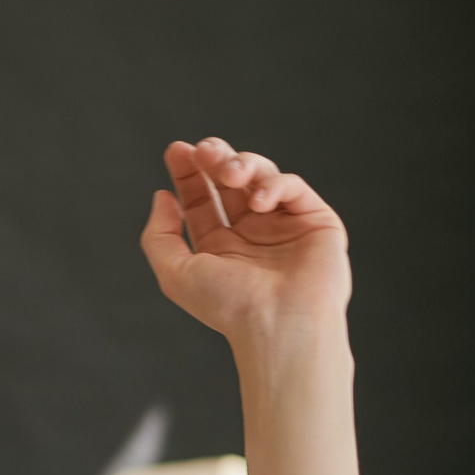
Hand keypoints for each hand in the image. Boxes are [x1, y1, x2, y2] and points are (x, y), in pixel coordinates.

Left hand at [140, 137, 349, 343]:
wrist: (279, 324)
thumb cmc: (228, 306)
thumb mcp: (175, 274)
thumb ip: (159, 235)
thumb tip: (163, 196)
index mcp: (220, 245)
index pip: (201, 198)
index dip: (189, 172)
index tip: (176, 150)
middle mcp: (252, 233)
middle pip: (230, 180)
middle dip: (216, 158)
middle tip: (205, 150)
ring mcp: (284, 225)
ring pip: (262, 176)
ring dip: (242, 165)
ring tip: (229, 173)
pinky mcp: (315, 221)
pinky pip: (293, 187)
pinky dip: (274, 185)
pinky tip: (259, 202)